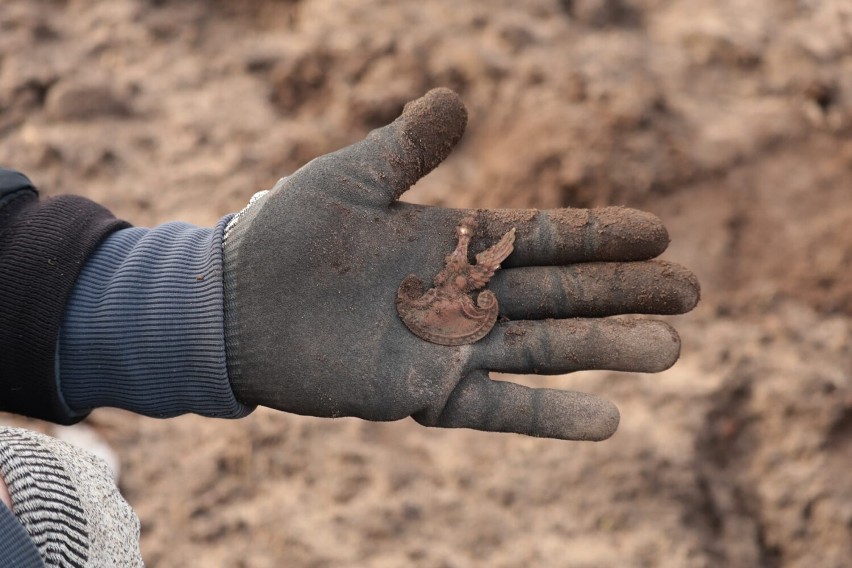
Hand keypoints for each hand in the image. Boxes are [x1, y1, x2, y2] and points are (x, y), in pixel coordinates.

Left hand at [223, 88, 698, 440]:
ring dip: (605, 351)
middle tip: (692, 293)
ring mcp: (448, 347)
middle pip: (561, 293)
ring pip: (543, 349)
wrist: (233, 304)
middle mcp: (463, 296)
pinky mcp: (423, 393)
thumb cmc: (288, 233)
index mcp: (453, 240)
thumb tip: (458, 99)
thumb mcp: (351, 176)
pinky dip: (550, 416)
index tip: (659, 233)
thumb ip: (407, 146)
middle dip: (625, 292)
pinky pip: (497, 408)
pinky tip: (607, 421)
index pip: (543, 236)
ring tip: (670, 349)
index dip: (600, 235)